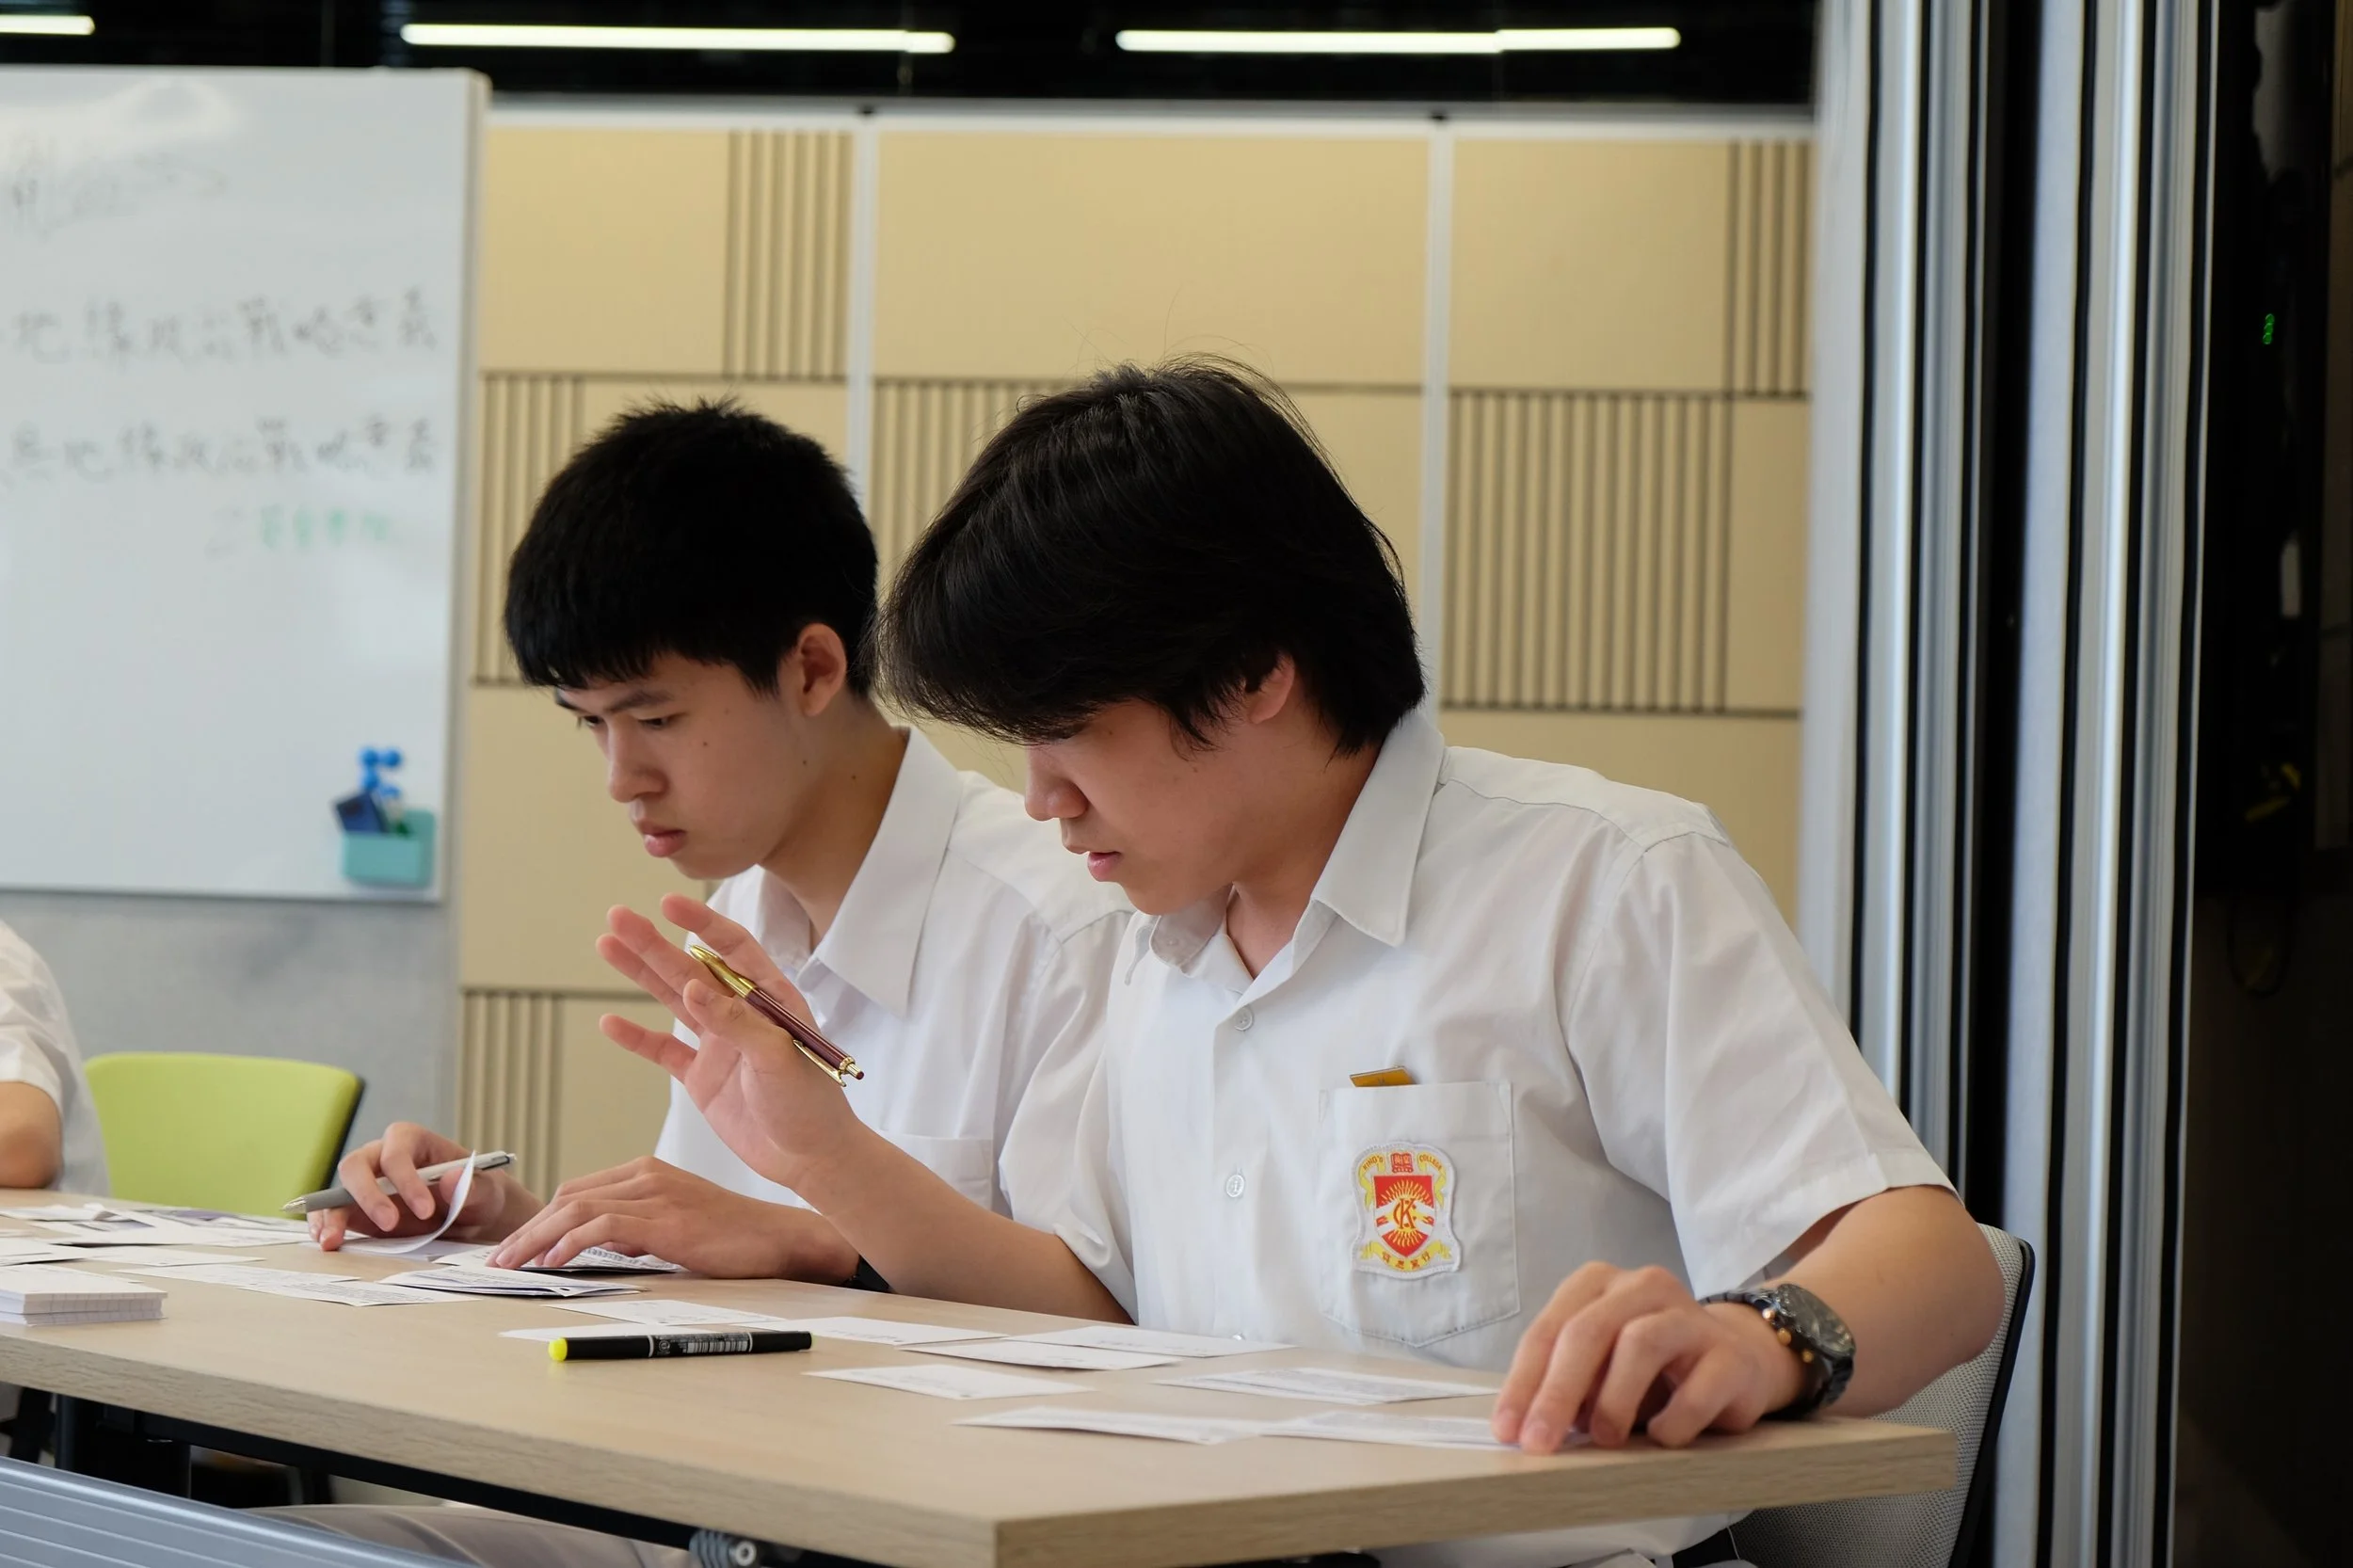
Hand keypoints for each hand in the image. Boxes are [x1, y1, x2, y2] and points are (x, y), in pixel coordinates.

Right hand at [309, 1122, 537, 1249]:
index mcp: (413, 1140)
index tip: (427, 1210)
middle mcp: (382, 1157)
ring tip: (332, 1241)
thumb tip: (452, 1178)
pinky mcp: (357, 1211)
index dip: (407, 1179)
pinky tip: (327, 1242)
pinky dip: (326, 1226)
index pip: (398, 1152)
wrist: (473, 1218)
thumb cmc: (479, 1195)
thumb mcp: (487, 1192)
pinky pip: (333, 1214)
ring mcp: (366, 1185)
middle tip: (390, 1224)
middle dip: (368, 1194)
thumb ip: (473, 1187)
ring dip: (332, 1214)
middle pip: (357, 1164)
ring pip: (337, 1191)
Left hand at [484, 1156, 860, 1281]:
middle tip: (498, 1260)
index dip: (540, 1219)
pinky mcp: (663, 1218)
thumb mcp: (676, 1226)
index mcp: (647, 1172)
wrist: (779, 1238)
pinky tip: (552, 1263)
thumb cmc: (734, 1237)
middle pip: (567, 1196)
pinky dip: (569, 1244)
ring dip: (534, 1239)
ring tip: (509, 1265)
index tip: (516, 1248)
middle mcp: (646, 1175)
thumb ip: (639, 1229)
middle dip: (526, 1230)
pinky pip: (601, 1226)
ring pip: (575, 1209)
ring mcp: (655, 1193)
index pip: (576, 1191)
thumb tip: (603, 1245)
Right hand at [596, 895, 862, 1192]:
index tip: (668, 904)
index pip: (733, 948)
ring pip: (672, 1000)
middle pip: (691, 968)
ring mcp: (719, 1044)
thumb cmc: (812, 1104)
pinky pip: (664, 1051)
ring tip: (607, 945)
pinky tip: (609, 1021)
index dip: (702, 924)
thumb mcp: (779, 1057)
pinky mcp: (703, 1078)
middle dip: (654, 943)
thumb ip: (736, 1023)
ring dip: (641, 974)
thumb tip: (692, 987)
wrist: (812, 1159)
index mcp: (771, 999)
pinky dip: (637, 1038)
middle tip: (617, 917)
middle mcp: (742, 1014)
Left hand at [1490, 1264, 1806, 1452]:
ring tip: (1604, 1439)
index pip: (1548, 1331)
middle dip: (1556, 1392)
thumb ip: (1569, 1385)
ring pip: (1640, 1343)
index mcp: (1597, 1285)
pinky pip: (1698, 1386)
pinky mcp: (1730, 1354)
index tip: (1507, 1430)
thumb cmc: (1653, 1368)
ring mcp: (1689, 1315)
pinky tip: (1660, 1438)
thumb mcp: (1602, 1368)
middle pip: (1586, 1332)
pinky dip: (1673, 1419)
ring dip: (1613, 1399)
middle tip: (1540, 1443)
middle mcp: (1641, 1287)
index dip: (1523, 1382)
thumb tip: (1529, 1429)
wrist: (1740, 1360)